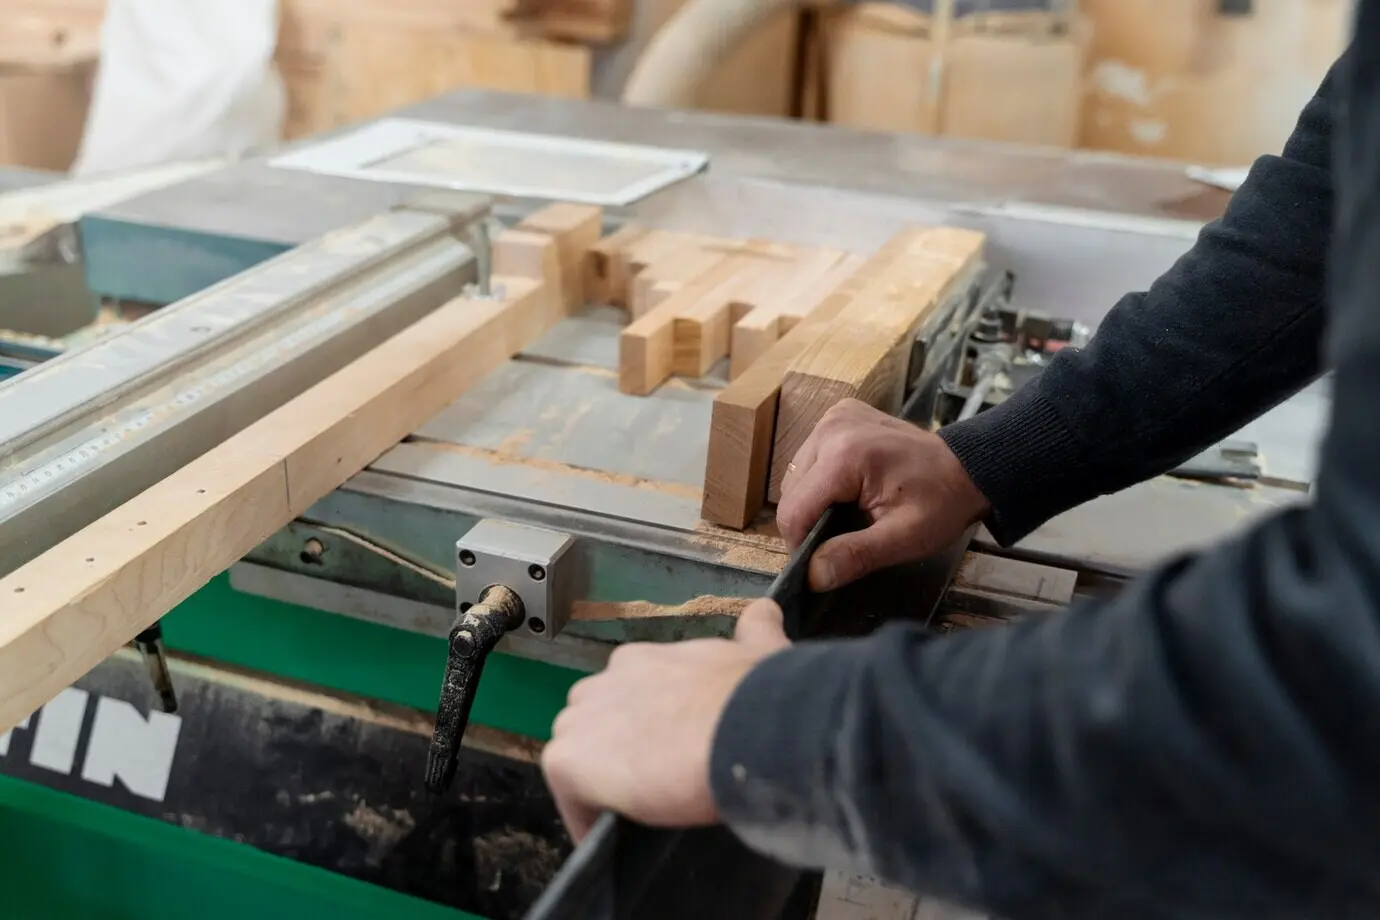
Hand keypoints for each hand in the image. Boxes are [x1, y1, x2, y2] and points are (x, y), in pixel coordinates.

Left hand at [541, 599, 789, 841]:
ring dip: (598, 783)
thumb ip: (756, 631)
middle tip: (650, 782)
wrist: (746, 730)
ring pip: (577, 756)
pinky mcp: (568, 761)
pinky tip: (615, 837)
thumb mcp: (760, 651)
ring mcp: (581, 721)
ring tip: (634, 813)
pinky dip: (587, 819)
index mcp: (642, 661)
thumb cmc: (756, 695)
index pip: (625, 694)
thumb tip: (765, 612)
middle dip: (613, 751)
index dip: (642, 725)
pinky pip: (569, 797)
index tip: (664, 748)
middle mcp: (605, 683)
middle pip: (592, 723)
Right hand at [777, 399, 989, 591]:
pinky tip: (847, 487)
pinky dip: (820, 478)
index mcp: (844, 456)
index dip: (800, 542)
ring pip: (796, 473)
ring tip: (846, 511)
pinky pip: (810, 456)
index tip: (821, 560)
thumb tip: (811, 576)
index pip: (793, 510)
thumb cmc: (941, 502)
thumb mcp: (903, 538)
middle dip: (808, 521)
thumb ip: (854, 556)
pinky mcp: (839, 415)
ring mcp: (834, 417)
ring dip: (812, 499)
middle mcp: (831, 428)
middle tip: (842, 537)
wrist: (967, 466)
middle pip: (791, 491)